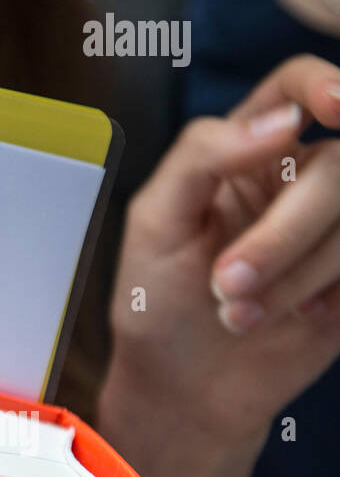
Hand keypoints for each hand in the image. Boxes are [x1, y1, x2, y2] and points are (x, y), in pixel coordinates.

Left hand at [100, 55, 339, 476]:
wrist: (185, 390)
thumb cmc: (157, 302)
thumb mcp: (154, 221)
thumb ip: (203, 156)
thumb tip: (282, 121)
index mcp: (245, 150)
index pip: (299, 87)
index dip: (326, 85)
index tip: (335, 107)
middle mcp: (299, 179)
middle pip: (335, 166)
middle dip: (283, 232)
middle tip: (225, 282)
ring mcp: (336, 228)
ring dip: (296, 273)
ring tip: (238, 313)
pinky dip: (331, 293)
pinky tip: (297, 319)